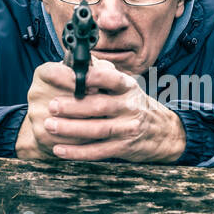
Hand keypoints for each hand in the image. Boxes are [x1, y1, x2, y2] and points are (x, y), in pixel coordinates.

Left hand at [28, 56, 186, 163]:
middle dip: (73, 106)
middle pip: (99, 106)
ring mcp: (128, 129)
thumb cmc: (135, 105)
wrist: (163, 132)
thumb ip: (104, 75)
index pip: (112, 79)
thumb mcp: (127, 87)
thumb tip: (80, 61)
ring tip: (50, 125)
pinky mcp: (124, 148)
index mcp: (129, 87)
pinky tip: (59, 149)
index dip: (93, 78)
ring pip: (97, 129)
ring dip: (70, 128)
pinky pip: (97, 151)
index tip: (74, 77)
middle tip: (52, 105)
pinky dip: (77, 152)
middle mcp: (130, 107)